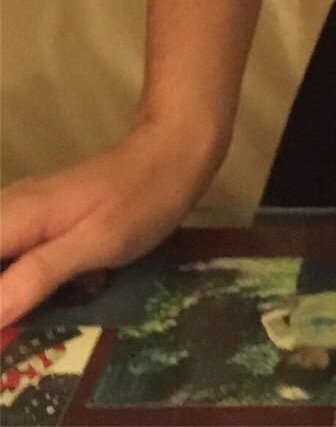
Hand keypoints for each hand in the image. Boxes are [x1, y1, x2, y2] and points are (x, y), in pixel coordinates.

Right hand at [0, 117, 219, 325]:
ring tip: (29, 318)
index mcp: (14, 217)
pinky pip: (9, 253)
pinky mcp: (37, 218)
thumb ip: (37, 276)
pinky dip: (15, 280)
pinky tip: (39, 299)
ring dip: (7, 293)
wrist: (171, 154)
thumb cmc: (140, 201)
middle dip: (0, 299)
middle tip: (16, 328)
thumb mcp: (95, 243)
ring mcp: (21, 211)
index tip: (5, 328)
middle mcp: (7, 210)